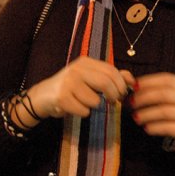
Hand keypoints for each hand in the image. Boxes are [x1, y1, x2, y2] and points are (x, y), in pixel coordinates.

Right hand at [14, 57, 133, 124]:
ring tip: (83, 102)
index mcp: (85, 62)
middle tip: (112, 101)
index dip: (121, 84)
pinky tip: (74, 107)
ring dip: (94, 106)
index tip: (121, 94)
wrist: (43, 96)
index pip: (111, 71)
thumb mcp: (90, 78)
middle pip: (106, 83)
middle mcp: (76, 69)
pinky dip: (83, 113)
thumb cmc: (71, 88)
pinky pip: (84, 110)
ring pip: (95, 100)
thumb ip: (111, 77)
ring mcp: (68, 83)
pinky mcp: (62, 98)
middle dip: (113, 95)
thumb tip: (131, 80)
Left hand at [129, 72, 174, 170]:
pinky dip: (155, 127)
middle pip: (165, 93)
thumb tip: (135, 89)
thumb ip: (162, 95)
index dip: (149, 81)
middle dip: (145, 97)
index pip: (168, 79)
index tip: (133, 86)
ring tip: (136, 118)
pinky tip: (147, 128)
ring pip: (165, 111)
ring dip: (147, 114)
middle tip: (131, 103)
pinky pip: (169, 127)